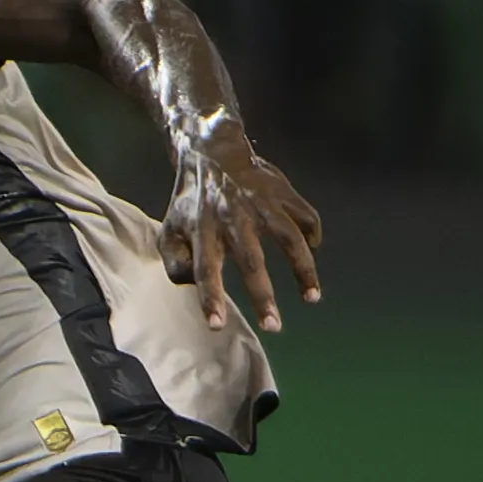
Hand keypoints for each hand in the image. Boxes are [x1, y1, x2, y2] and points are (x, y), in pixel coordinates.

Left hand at [157, 140, 323, 333]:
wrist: (212, 154)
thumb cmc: (191, 204)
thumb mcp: (169, 229)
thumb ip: (175, 262)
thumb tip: (193, 287)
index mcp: (203, 230)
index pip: (204, 269)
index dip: (210, 297)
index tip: (217, 324)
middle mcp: (234, 219)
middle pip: (251, 261)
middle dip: (263, 296)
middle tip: (273, 327)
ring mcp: (262, 204)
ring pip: (289, 238)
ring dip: (303, 269)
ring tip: (312, 297)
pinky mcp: (282, 193)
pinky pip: (305, 216)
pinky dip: (312, 235)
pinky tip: (312, 251)